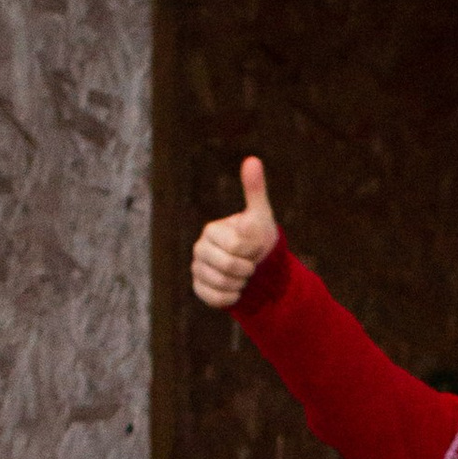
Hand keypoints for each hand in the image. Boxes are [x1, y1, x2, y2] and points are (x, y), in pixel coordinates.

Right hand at [191, 155, 280, 310]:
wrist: (258, 267)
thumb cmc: (258, 238)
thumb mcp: (260, 215)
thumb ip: (255, 190)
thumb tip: (252, 160)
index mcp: (211, 230)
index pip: (236, 246)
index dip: (252, 250)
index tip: (253, 247)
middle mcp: (200, 249)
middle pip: (228, 266)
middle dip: (247, 268)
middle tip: (250, 264)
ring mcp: (197, 270)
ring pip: (223, 284)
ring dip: (241, 283)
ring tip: (243, 275)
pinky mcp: (199, 289)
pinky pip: (217, 298)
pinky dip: (232, 297)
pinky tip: (236, 289)